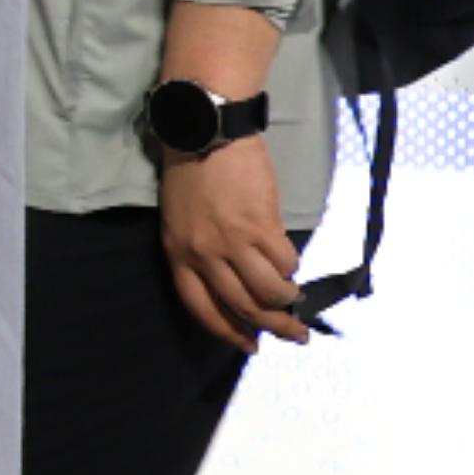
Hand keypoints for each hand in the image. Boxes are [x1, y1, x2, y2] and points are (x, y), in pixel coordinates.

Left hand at [161, 131, 315, 349]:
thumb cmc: (191, 171)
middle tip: (295, 335)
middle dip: (272, 326)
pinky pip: (285, 259)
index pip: (201, 307)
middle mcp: (204, 254)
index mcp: (178, 253)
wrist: (204, 130)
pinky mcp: (260, 224)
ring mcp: (233, 241)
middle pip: (242, 305)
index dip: (227, 330)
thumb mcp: (181, 218)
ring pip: (268, 290)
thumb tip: (235, 282)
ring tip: (295, 297)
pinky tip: (291, 263)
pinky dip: (292, 266)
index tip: (249, 344)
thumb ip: (201, 251)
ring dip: (287, 299)